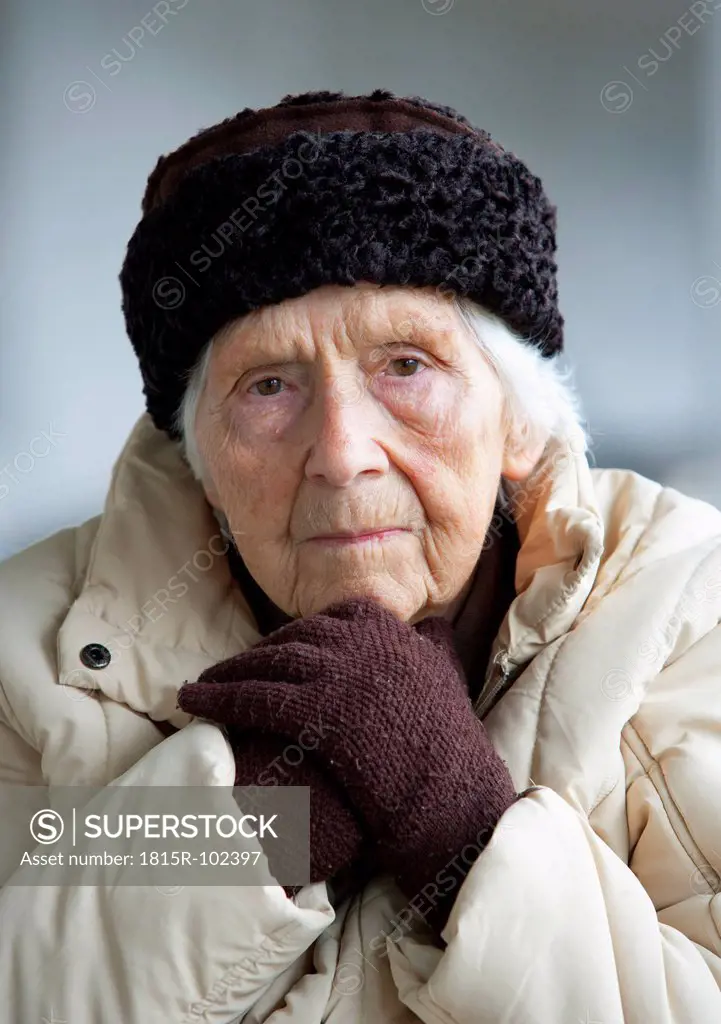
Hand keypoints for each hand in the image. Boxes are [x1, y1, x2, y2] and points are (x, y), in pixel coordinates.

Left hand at [178, 597, 517, 933]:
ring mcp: (338, 673)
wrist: (452, 795)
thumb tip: (434, 621)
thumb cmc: (450, 746)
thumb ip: (436, 646)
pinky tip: (194, 702)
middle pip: (293, 637)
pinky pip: (256, 697)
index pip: (333, 616)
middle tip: (229, 668)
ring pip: (268, 663)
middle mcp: (361, 643)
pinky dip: (219, 697)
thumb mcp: (449, 678)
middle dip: (257, 653)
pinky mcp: (317, 709)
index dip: (300, 633)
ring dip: (227, 672)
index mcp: (390, 632)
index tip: (279, 646)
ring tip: (199, 685)